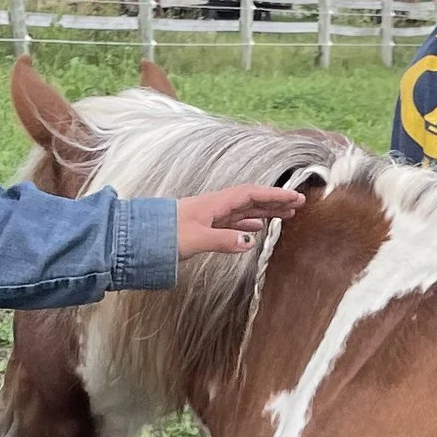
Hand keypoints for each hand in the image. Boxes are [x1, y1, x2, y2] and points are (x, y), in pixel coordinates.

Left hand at [175, 183, 304, 258]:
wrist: (138, 239)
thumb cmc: (163, 236)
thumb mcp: (195, 239)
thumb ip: (223, 240)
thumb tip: (249, 241)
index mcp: (214, 204)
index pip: (250, 195)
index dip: (273, 196)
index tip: (295, 198)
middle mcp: (214, 207)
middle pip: (250, 200)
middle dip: (274, 201)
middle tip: (298, 204)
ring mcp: (209, 217)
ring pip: (243, 212)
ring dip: (264, 212)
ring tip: (284, 216)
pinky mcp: (204, 228)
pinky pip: (232, 223)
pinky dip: (247, 225)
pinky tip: (255, 230)